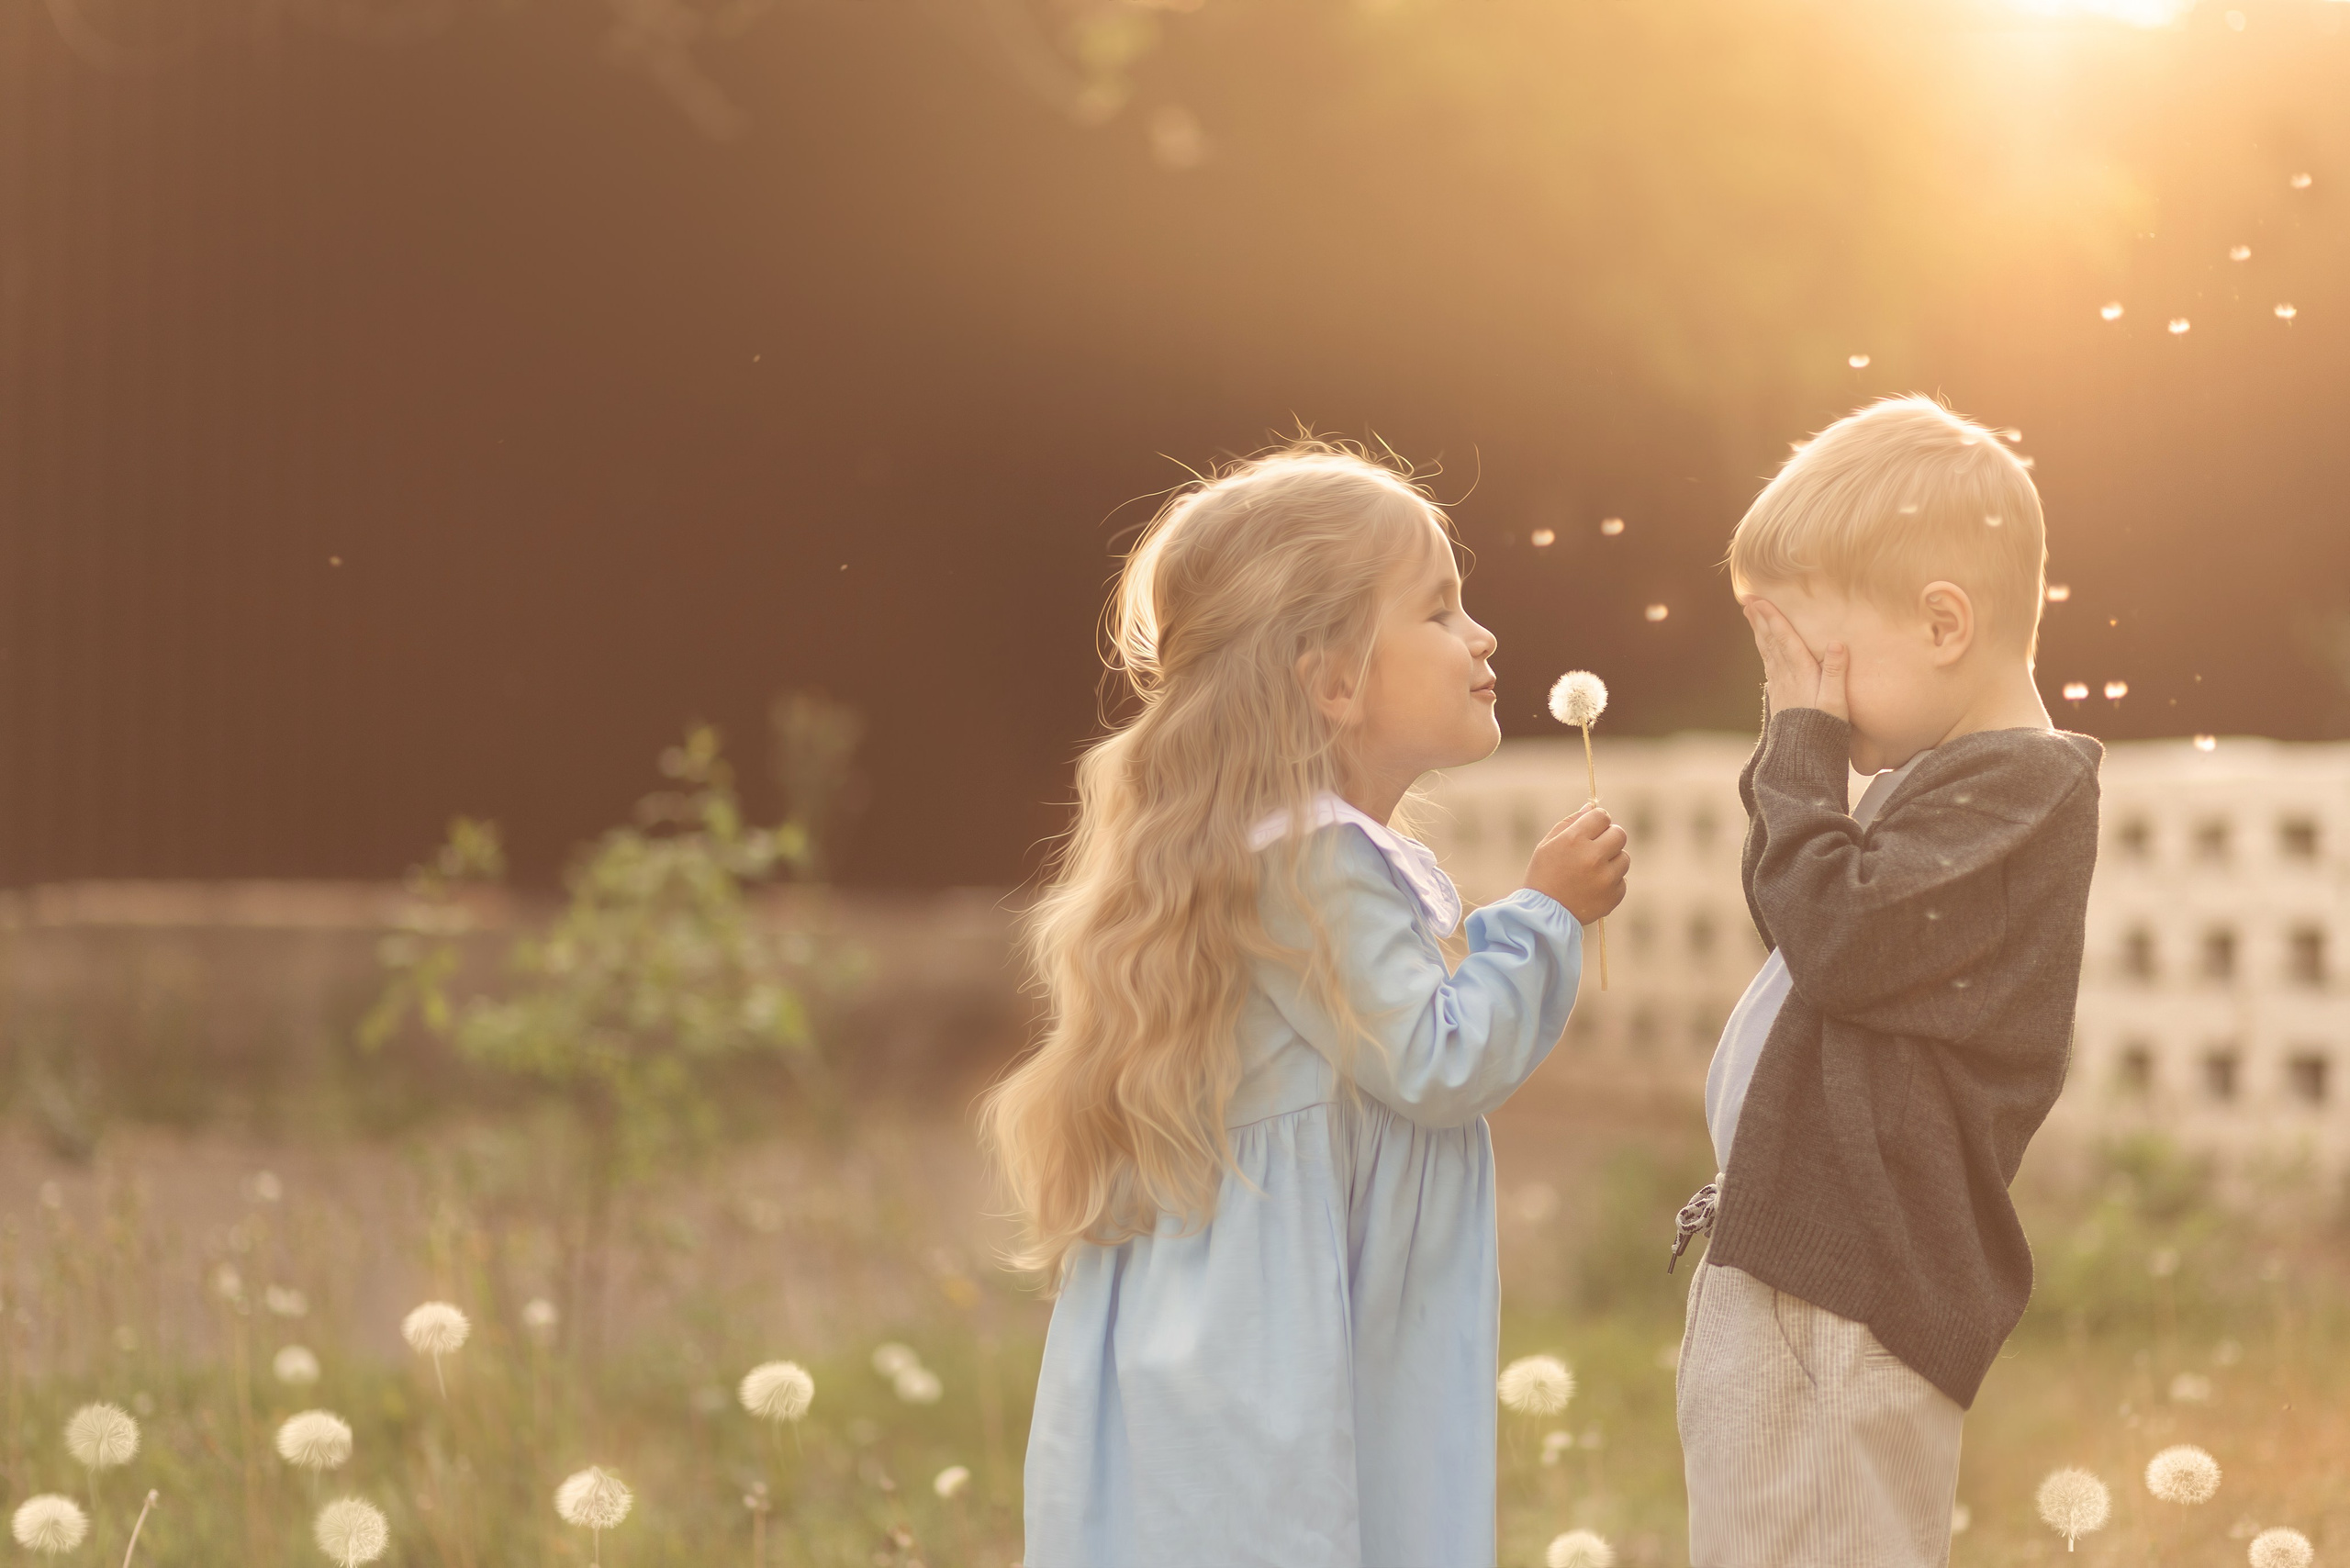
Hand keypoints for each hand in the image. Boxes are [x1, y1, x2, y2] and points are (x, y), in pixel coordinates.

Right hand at [1522, 804, 1629, 923]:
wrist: (1543, 915)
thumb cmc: (1543, 875)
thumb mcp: (1548, 844)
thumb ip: (1571, 822)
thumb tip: (1592, 806)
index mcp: (1574, 840)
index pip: (1602, 816)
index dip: (1598, 820)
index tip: (1592, 828)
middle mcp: (1593, 857)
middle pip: (1620, 834)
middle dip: (1609, 837)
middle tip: (1596, 848)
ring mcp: (1605, 878)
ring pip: (1624, 858)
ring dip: (1612, 861)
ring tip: (1592, 871)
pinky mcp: (1613, 896)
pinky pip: (1622, 881)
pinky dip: (1611, 883)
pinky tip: (1593, 887)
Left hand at [1743, 599, 1847, 720]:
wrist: (1802, 753)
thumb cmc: (1824, 727)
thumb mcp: (1836, 701)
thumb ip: (1836, 672)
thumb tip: (1837, 643)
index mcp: (1801, 673)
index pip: (1784, 639)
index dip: (1773, 618)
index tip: (1759, 601)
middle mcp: (1786, 675)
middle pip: (1771, 641)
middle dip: (1760, 619)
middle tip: (1747, 599)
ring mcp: (1780, 685)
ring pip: (1767, 651)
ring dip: (1759, 630)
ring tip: (1750, 614)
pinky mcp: (1779, 695)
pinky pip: (1769, 664)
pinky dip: (1764, 649)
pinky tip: (1763, 645)